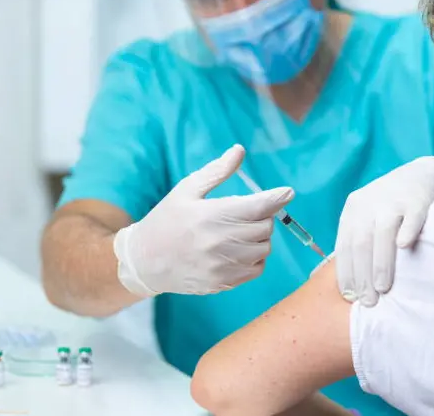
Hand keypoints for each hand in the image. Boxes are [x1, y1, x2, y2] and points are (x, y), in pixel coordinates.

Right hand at [113, 144, 293, 296]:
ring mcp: (223, 265)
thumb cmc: (167, 220)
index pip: (258, 206)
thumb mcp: (186, 190)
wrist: (145, 261)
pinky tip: (240, 249)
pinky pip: (257, 268)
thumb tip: (239, 150)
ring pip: (264, 248)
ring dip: (260, 237)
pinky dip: (255, 257)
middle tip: (249, 211)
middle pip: (265, 227)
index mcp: (212, 215)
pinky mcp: (224, 282)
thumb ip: (217, 171)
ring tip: (241, 230)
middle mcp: (220, 242)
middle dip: (264, 216)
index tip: (287, 192)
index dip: (277, 197)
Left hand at [335, 156, 433, 305]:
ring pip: (382, 233)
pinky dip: (406, 232)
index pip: (345, 245)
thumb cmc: (393, 204)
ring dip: (380, 263)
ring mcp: (393, 199)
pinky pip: (410, 218)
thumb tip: (351, 283)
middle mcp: (369, 203)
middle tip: (367, 300)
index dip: (346, 271)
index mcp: (353, 209)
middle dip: (362, 275)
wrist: (425, 173)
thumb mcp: (369, 215)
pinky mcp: (417, 199)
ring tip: (382, 288)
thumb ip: (360, 240)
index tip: (349, 295)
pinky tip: (404, 249)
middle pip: (360, 242)